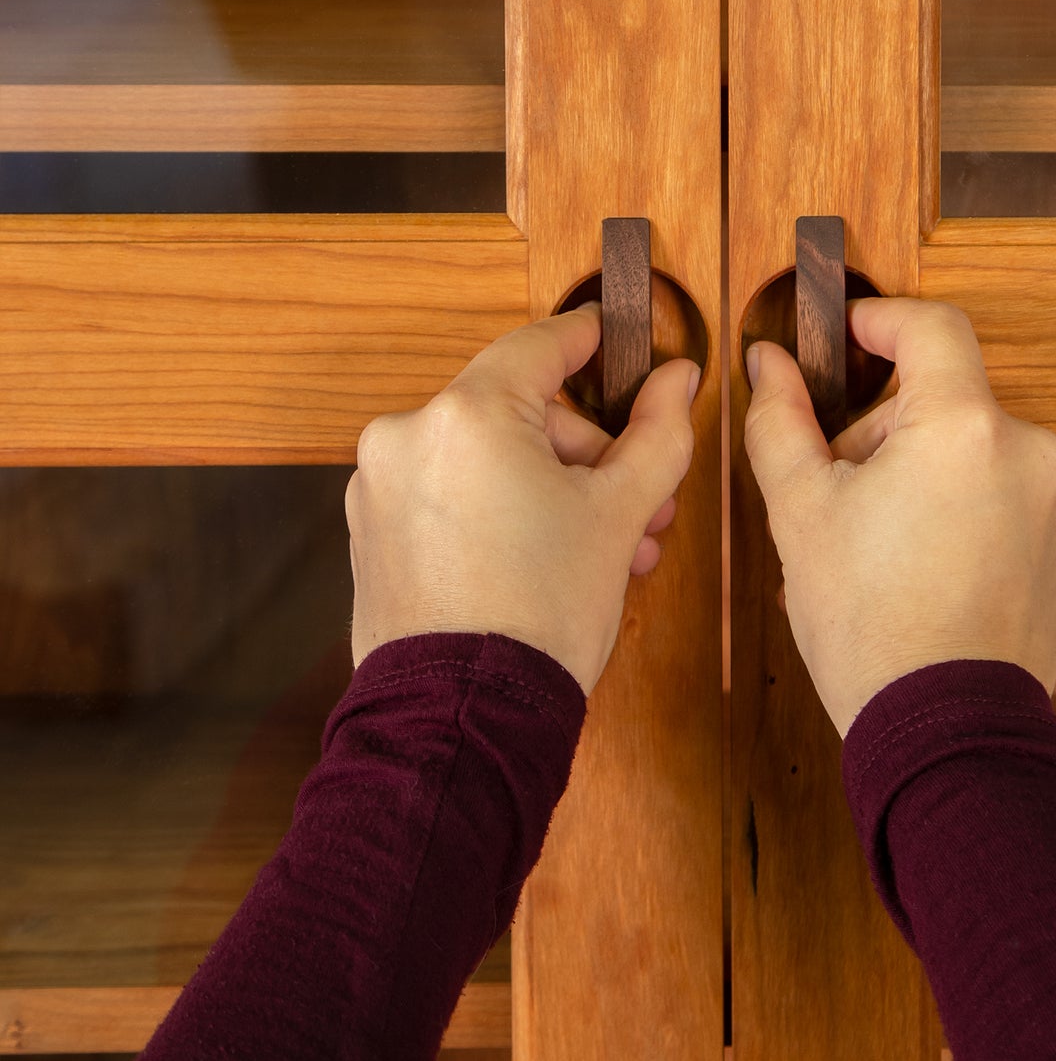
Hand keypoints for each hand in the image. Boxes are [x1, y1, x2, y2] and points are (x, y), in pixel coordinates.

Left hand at [346, 304, 699, 693]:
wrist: (465, 720)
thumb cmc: (539, 616)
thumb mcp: (620, 513)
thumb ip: (657, 433)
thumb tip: (677, 379)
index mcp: (466, 415)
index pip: (541, 345)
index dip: (590, 340)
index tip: (619, 340)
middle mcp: (408, 438)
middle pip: (519, 413)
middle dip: (588, 456)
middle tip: (642, 502)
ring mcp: (382, 489)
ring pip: (488, 460)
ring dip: (552, 490)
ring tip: (609, 547)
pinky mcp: (373, 534)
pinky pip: (452, 497)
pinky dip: (501, 512)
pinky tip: (551, 558)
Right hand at [743, 296, 1055, 735]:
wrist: (946, 730)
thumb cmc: (872, 625)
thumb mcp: (801, 512)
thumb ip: (780, 420)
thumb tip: (769, 365)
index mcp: (963, 427)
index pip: (930, 326)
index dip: (880, 319)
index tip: (847, 332)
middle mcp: (1025, 450)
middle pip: (941, 397)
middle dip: (880, 426)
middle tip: (833, 488)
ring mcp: (1050, 499)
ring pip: (966, 447)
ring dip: (915, 468)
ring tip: (872, 543)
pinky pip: (995, 491)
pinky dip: (952, 504)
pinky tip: (914, 566)